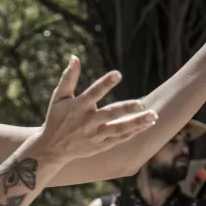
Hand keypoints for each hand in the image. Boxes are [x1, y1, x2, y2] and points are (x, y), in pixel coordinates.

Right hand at [37, 58, 158, 161]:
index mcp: (78, 107)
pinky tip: (146, 125)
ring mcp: (95, 135)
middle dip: (126, 109)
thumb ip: (68, 77)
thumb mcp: (59, 97)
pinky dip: (133, 132)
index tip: (118, 74)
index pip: (93, 93)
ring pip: (119, 130)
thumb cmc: (56, 118)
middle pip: (110, 114)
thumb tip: (75, 57)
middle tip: (141, 104)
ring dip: (136, 123)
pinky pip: (119, 139)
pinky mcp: (100, 145)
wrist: (52, 149)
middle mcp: (88, 122)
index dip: (105, 83)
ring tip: (153, 117)